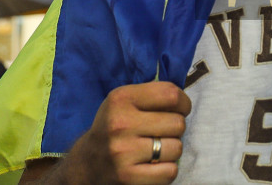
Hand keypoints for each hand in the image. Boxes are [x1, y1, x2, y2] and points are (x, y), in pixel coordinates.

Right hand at [58, 81, 191, 183]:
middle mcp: (120, 124)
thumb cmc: (114, 127)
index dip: (183, 103)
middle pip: (177, 123)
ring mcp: (123, 152)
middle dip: (176, 128)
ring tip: (157, 149)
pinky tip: (154, 166)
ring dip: (172, 150)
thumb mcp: (124, 101)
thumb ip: (152, 95)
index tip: (180, 110)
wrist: (87, 163)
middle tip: (162, 132)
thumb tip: (183, 101)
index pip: (171, 95)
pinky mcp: (128, 177)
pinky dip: (167, 170)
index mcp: (121, 99)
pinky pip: (170, 171)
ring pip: (176, 148)